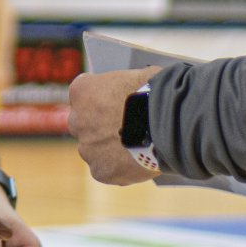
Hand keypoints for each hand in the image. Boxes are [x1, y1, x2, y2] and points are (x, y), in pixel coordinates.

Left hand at [67, 65, 161, 186]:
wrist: (168, 122)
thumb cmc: (155, 92)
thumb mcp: (134, 76)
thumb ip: (121, 87)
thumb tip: (131, 92)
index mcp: (82, 90)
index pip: (84, 95)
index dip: (103, 100)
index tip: (117, 104)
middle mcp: (77, 120)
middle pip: (85, 124)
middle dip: (101, 126)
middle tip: (126, 128)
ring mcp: (87, 148)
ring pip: (94, 150)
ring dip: (109, 149)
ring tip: (137, 147)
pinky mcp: (101, 170)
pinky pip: (107, 170)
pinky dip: (120, 168)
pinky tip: (139, 161)